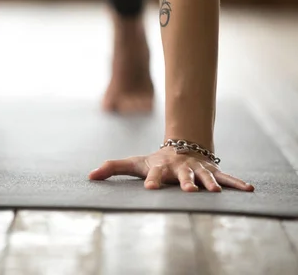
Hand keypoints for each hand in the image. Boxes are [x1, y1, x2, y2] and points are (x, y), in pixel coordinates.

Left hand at [88, 146, 253, 191]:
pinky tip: (250, 190)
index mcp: (161, 167)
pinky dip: (237, 183)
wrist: (181, 146)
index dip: (152, 180)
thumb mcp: (134, 163)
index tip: (149, 188)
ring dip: (211, 184)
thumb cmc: (154, 160)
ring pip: (205, 177)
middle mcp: (180, 168)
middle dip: (185, 183)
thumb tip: (89, 176)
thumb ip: (111, 168)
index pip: (154, 174)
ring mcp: (198, 169)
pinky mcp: (212, 172)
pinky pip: (227, 178)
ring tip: (216, 192)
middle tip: (187, 191)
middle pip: (183, 176)